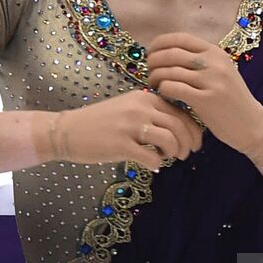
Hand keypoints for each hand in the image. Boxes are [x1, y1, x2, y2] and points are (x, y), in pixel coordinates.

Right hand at [35, 89, 202, 171]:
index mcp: (145, 97)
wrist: (67, 131)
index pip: (181, 111)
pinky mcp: (120, 144)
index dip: (193, 130)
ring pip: (169, 140)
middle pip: (179, 125)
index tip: (195, 143)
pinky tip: (153, 165)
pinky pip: (150, 157)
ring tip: (169, 158)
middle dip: (188, 143)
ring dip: (174, 153)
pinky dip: (157, 163)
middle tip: (186, 154)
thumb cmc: (100, 122)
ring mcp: (130, 125)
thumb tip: (180, 130)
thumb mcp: (128, 108)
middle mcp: (140, 108)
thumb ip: (152, 113)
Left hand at [143, 31, 262, 153]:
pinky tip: (164, 95)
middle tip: (149, 72)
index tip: (151, 53)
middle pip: (172, 53)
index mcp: (216, 52)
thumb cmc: (232, 101)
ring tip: (154, 85)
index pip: (181, 38)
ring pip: (170, 71)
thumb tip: (169, 53)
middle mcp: (214, 63)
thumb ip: (201, 61)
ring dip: (155, 78)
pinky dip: (163, 90)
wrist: (252, 125)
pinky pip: (173, 88)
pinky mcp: (206, 100)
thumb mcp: (221, 73)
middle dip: (154, 61)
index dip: (160, 43)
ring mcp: (211, 81)